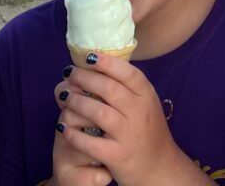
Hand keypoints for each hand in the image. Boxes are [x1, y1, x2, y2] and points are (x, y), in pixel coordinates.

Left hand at [54, 53, 202, 184]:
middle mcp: (140, 113)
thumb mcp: (147, 104)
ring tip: (65, 96)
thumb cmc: (148, 131)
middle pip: (108, 88)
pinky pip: (89, 142)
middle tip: (69, 73)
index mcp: (147, 96)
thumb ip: (128, 87)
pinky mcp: (117, 156)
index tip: (88, 56)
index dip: (106, 62)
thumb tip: (99, 63)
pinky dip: (73, 133)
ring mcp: (128, 135)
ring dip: (76, 102)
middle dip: (83, 78)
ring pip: (97, 112)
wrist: (160, 168)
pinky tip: (63, 126)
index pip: (128, 73)